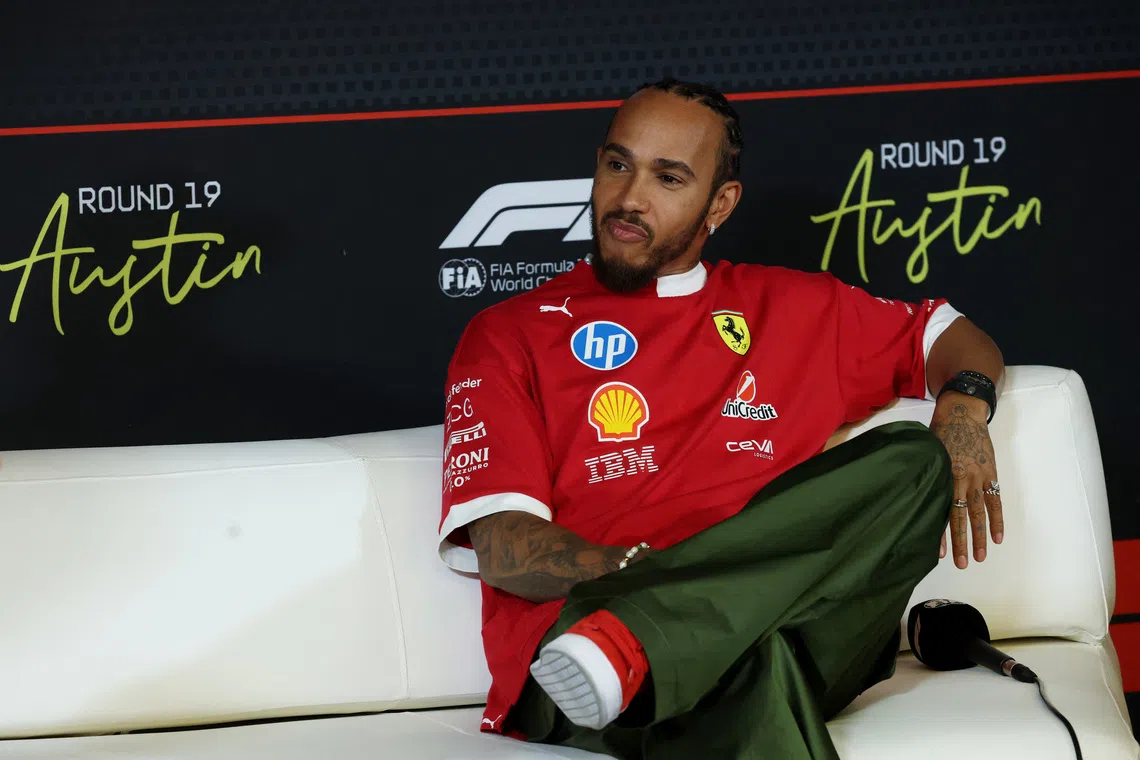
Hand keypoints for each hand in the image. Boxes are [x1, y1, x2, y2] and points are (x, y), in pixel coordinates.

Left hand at [929, 393, 1003, 568]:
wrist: (962, 412)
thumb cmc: (939, 432)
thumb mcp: (927, 454)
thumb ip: (926, 476)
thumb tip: (916, 498)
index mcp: (943, 476)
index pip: (942, 511)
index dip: (942, 534)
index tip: (939, 554)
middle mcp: (961, 481)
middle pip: (962, 517)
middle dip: (962, 543)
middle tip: (961, 564)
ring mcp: (978, 478)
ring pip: (980, 514)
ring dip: (980, 537)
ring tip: (979, 557)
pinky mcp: (990, 474)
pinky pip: (995, 501)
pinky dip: (997, 520)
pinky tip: (997, 538)